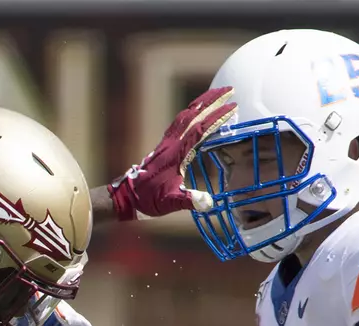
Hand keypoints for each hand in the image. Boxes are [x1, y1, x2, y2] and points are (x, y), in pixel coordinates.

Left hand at [107, 87, 236, 220]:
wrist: (126, 196)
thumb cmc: (148, 199)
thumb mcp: (170, 203)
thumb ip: (188, 200)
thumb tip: (207, 203)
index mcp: (176, 153)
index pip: (200, 129)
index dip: (216, 117)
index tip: (232, 106)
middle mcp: (171, 142)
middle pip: (193, 114)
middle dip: (211, 100)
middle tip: (229, 88)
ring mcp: (167, 142)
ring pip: (185, 114)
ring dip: (202, 102)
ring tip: (217, 94)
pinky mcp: (164, 144)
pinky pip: (180, 121)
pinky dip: (192, 112)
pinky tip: (198, 112)